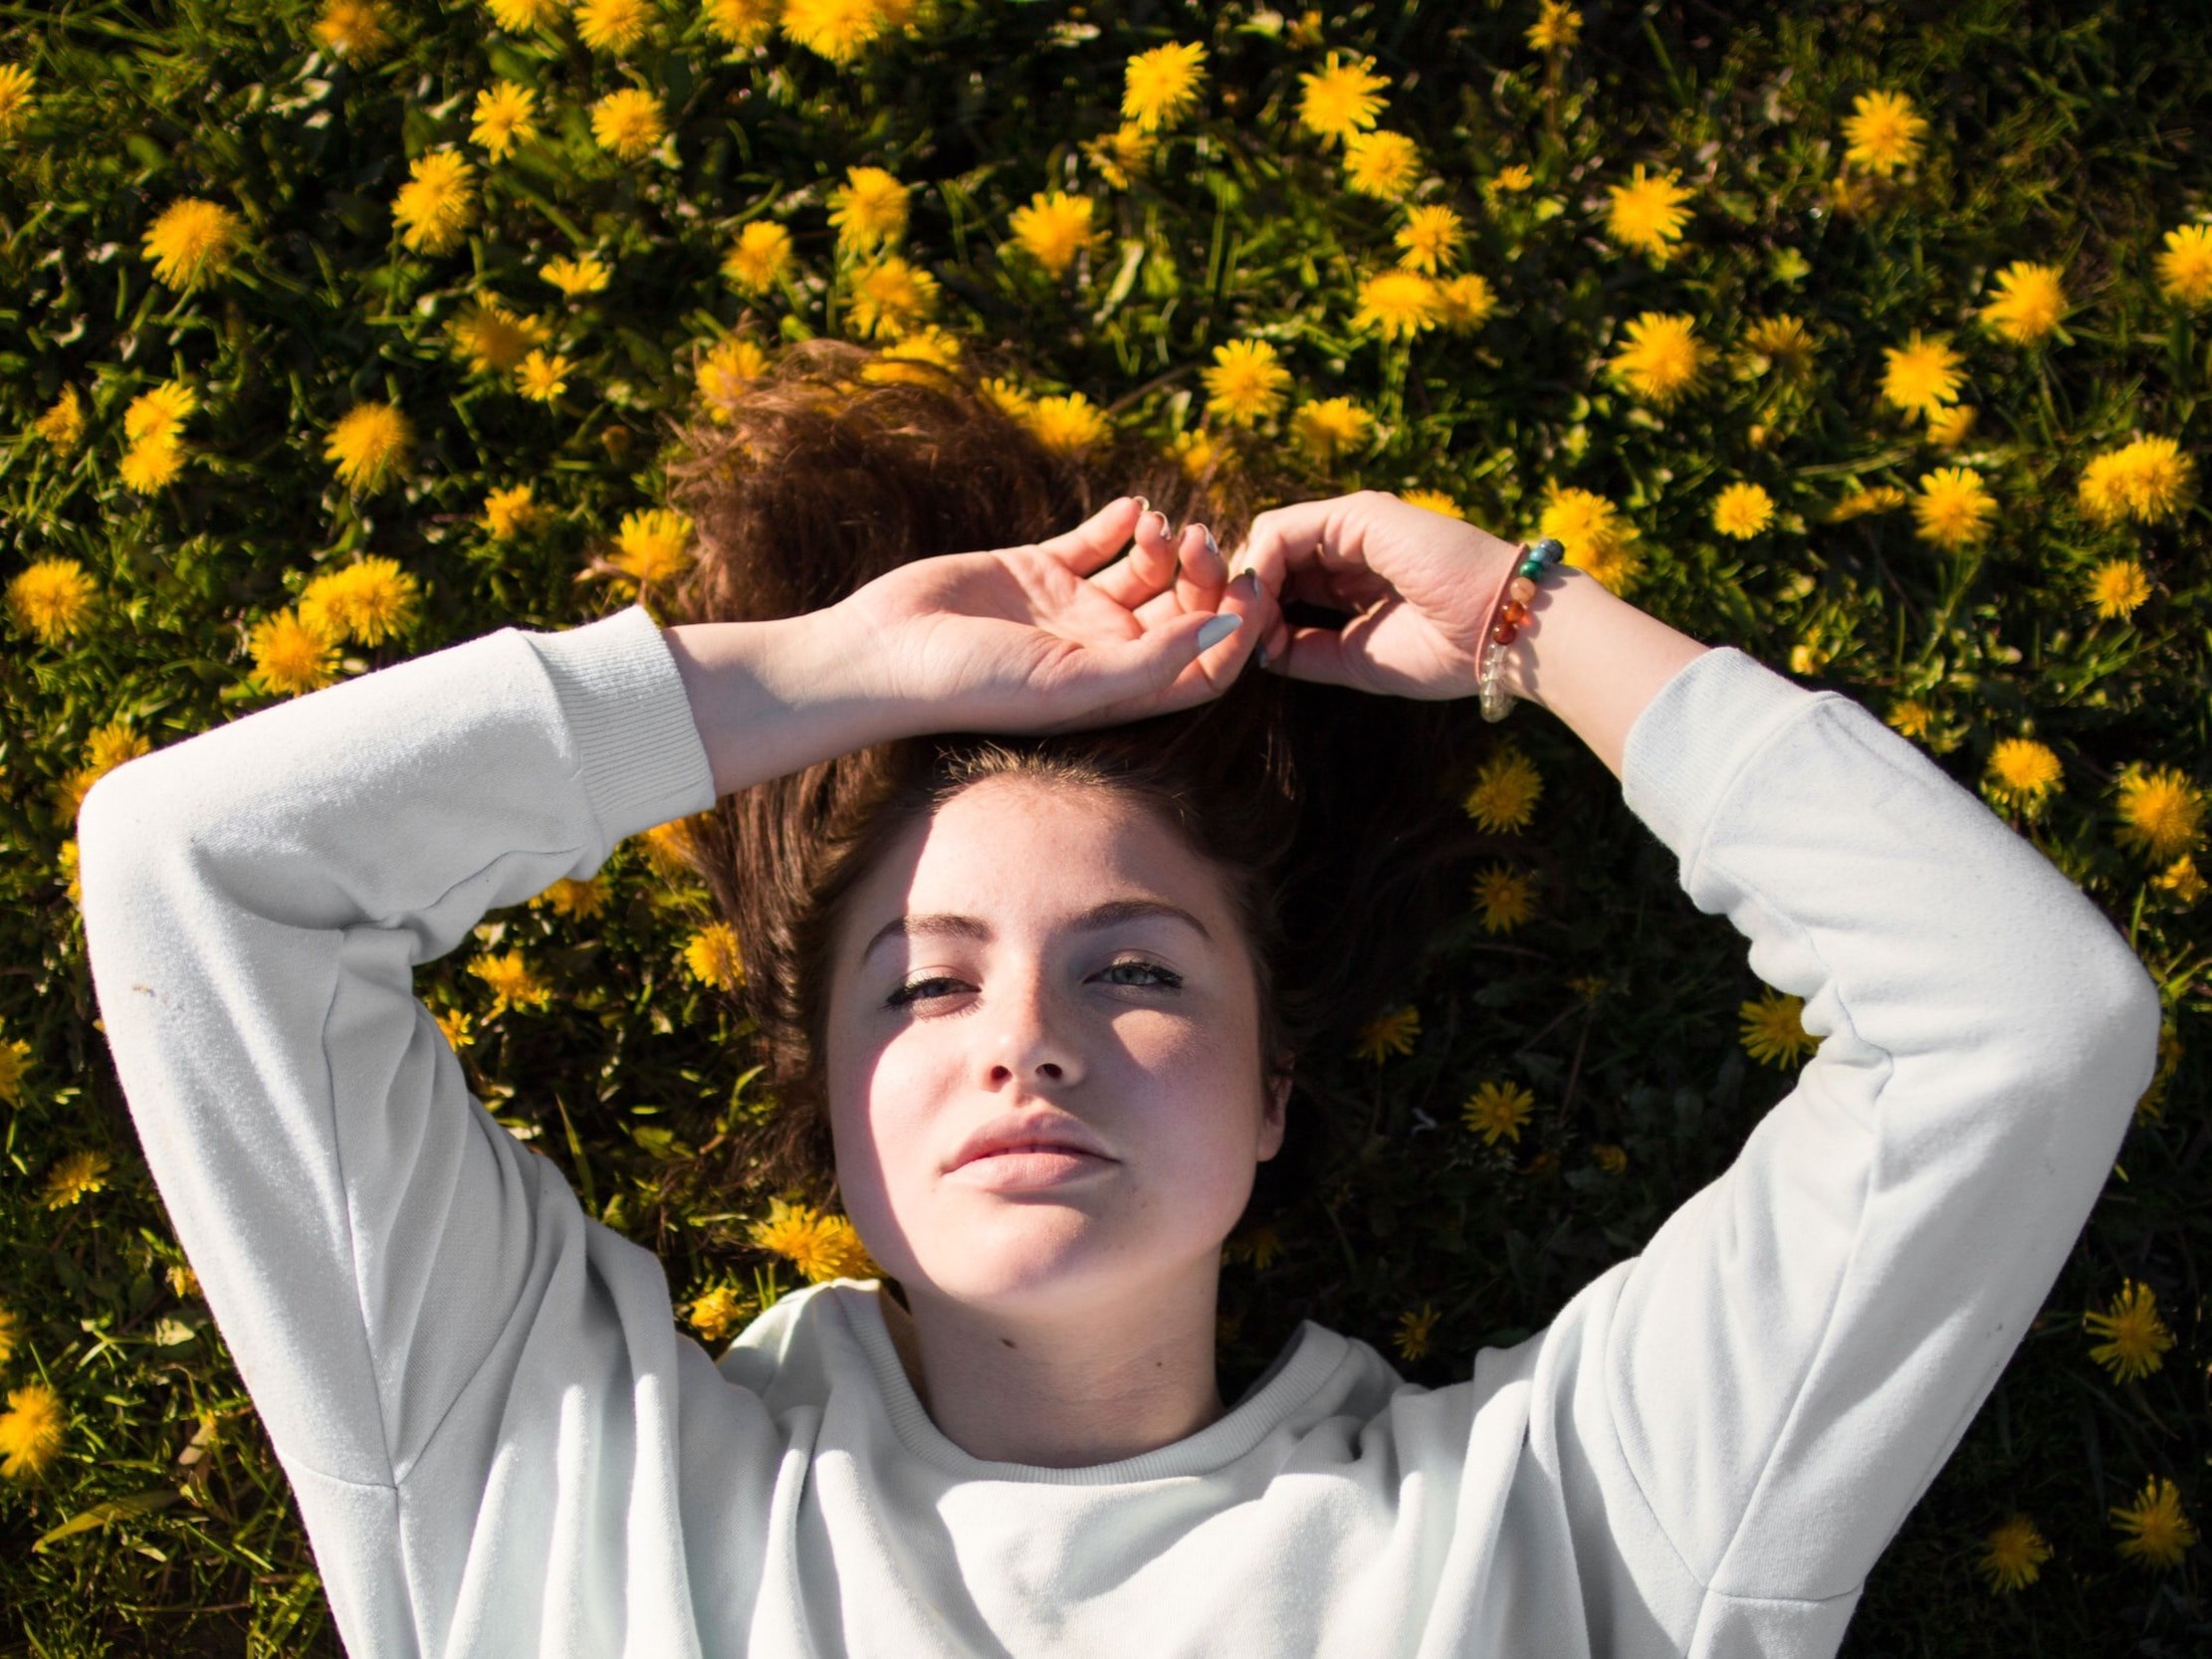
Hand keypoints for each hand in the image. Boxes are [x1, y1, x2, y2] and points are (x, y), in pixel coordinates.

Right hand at [833, 496, 1263, 737]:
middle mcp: (1103, 651)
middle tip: (1201, 539)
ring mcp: (1072, 608)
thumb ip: (1153, 659)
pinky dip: (1121, 520)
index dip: (1236, 630)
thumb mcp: (1072, 682)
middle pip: (1184, 610)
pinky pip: (1097, 540)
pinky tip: (1130, 507)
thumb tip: (1229, 631)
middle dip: (1205, 575)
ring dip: (1165, 543)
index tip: (1248, 585)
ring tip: (1156, 523)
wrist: (884, 653)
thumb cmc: (975, 686)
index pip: (1204, 666)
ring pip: (1147, 570)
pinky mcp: (1037, 568)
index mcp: (1120, 690)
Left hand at [1223, 490, 1527, 700]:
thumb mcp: (1356, 657)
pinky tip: (1260, 608)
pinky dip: (1258, 569)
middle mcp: (1350, 539)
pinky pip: (1280, 532)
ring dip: (1243, 586)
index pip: (1283, 579)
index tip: (1244, 653)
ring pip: (1267, 541)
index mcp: (1355, 572)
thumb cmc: (1446, 651)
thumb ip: (1306, 648)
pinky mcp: (1355, 514)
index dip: (1256, 613)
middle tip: (1225, 638)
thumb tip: (1256, 649)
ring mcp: (1352, 522)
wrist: (1502, 632)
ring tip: (1240, 628)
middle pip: (1268, 556)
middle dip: (1240, 597)